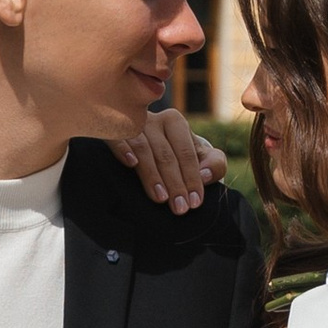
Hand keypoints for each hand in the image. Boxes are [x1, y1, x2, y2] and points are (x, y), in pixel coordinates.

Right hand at [110, 107, 228, 216]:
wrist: (152, 146)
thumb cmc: (179, 155)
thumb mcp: (202, 158)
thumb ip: (215, 164)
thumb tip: (205, 175)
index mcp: (175, 122)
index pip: (186, 152)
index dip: (192, 178)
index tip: (194, 202)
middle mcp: (153, 120)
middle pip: (165, 154)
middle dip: (174, 183)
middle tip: (179, 208)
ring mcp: (131, 126)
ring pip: (143, 148)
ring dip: (152, 175)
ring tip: (160, 198)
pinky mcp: (112, 131)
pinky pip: (117, 138)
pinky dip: (124, 149)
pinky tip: (131, 164)